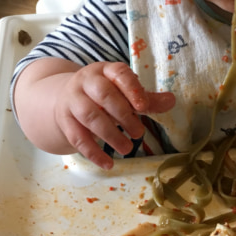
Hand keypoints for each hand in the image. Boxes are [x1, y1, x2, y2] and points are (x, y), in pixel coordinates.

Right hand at [54, 62, 174, 168]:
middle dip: (123, 115)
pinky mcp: (64, 120)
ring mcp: (72, 100)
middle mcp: (86, 81)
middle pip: (104, 95)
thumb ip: (147, 99)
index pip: (119, 74)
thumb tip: (171, 101)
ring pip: (89, 116)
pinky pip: (77, 137)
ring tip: (127, 149)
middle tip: (139, 133)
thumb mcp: (124, 93)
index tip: (143, 107)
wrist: (64, 100)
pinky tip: (108, 164)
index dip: (132, 89)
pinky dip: (93, 152)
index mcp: (106, 71)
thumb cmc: (103, 96)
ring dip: (110, 134)